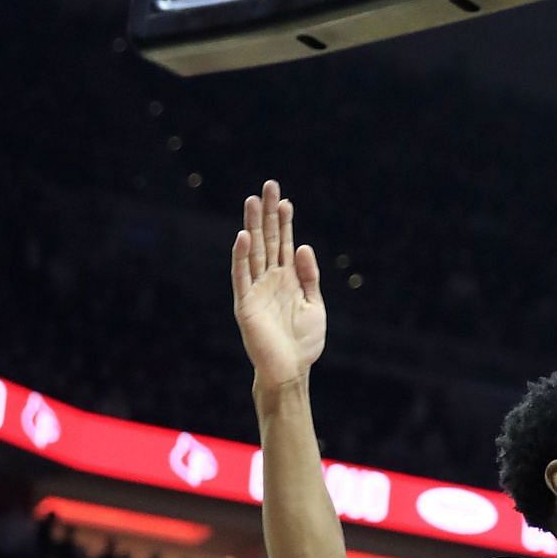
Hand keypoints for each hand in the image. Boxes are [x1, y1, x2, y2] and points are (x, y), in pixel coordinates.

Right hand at [234, 182, 326, 391]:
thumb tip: (302, 245)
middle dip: (268, 214)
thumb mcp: (315, 305)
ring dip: (253, 226)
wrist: (290, 371)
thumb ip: (310, 276)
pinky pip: (242, 276)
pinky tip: (243, 236)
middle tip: (269, 186)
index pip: (284, 243)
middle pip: (268, 240)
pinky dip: (241, 256)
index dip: (285, 222)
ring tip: (252, 201)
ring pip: (254, 251)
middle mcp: (270, 279)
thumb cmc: (303, 343)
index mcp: (288, 279)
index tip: (286, 201)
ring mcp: (256, 289)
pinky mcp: (245, 304)